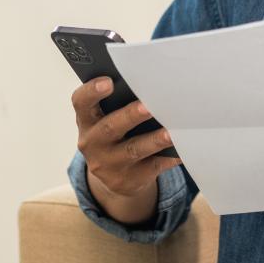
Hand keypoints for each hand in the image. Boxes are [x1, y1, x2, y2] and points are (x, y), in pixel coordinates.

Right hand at [72, 77, 181, 199]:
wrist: (113, 175)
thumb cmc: (114, 134)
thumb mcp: (106, 120)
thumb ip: (117, 105)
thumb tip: (150, 89)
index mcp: (86, 121)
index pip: (81, 102)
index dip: (92, 91)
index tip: (109, 82)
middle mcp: (92, 143)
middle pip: (110, 127)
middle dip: (130, 116)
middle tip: (147, 106)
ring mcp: (109, 164)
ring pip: (133, 150)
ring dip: (153, 141)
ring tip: (169, 133)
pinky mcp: (129, 180)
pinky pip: (153, 167)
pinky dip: (168, 158)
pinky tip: (181, 150)